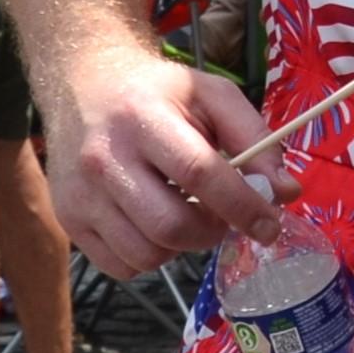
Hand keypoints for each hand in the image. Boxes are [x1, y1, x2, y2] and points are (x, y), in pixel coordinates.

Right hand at [40, 47, 293, 278]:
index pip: (199, 174)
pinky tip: (153, 224)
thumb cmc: (157, 93)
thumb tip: (285, 192)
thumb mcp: (211, 95)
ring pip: (147, 254)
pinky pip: (121, 266)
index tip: (271, 225)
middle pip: (171, 225)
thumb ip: (254, 138)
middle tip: (222, 218)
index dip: (243, 206)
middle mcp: (103, 157)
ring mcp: (80, 194)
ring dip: (182, 247)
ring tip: (186, 214)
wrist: (84, 86)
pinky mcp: (68, 220)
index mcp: (142, 117)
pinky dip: (149, 257)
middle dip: (212, 233)